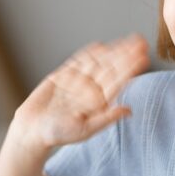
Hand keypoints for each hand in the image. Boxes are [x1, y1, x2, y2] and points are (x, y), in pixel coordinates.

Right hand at [13, 34, 149, 149]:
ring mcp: (77, 82)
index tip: (143, 58)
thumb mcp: (84, 130)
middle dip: (126, 55)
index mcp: (99, 102)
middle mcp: (91, 90)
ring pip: (98, 62)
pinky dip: (88, 53)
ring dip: (113, 51)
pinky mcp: (62, 76)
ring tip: (128, 40)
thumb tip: (129, 110)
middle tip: (142, 42)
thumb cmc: (58, 134)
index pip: (118, 82)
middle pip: (112, 68)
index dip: (130, 69)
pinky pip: (78, 62)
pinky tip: (101, 46)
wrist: (31, 130)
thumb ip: (106, 118)